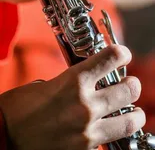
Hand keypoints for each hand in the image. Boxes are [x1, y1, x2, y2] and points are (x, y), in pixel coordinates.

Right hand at [0, 45, 144, 149]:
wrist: (5, 137)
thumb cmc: (19, 108)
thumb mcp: (45, 85)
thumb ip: (70, 83)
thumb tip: (87, 83)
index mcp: (74, 81)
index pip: (111, 58)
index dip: (121, 53)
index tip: (123, 54)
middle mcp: (85, 104)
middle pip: (128, 89)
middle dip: (132, 84)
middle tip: (131, 83)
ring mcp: (87, 131)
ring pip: (129, 121)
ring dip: (135, 114)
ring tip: (135, 112)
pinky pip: (110, 141)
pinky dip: (114, 134)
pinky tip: (111, 130)